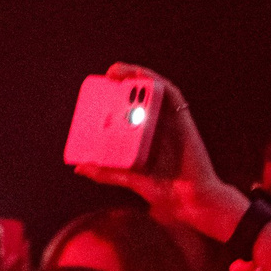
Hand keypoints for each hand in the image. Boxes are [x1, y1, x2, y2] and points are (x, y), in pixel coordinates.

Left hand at [70, 66, 243, 237]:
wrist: (191, 200)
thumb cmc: (164, 191)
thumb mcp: (129, 177)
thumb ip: (106, 172)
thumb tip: (80, 167)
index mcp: (145, 137)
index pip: (129, 112)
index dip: (114, 98)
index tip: (96, 94)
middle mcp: (158, 126)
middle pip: (140, 98)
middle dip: (124, 83)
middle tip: (106, 77)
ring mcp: (170, 122)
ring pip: (154, 91)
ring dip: (138, 77)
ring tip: (117, 71)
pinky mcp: (183, 121)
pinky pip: (172, 95)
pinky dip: (158, 84)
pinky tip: (144, 78)